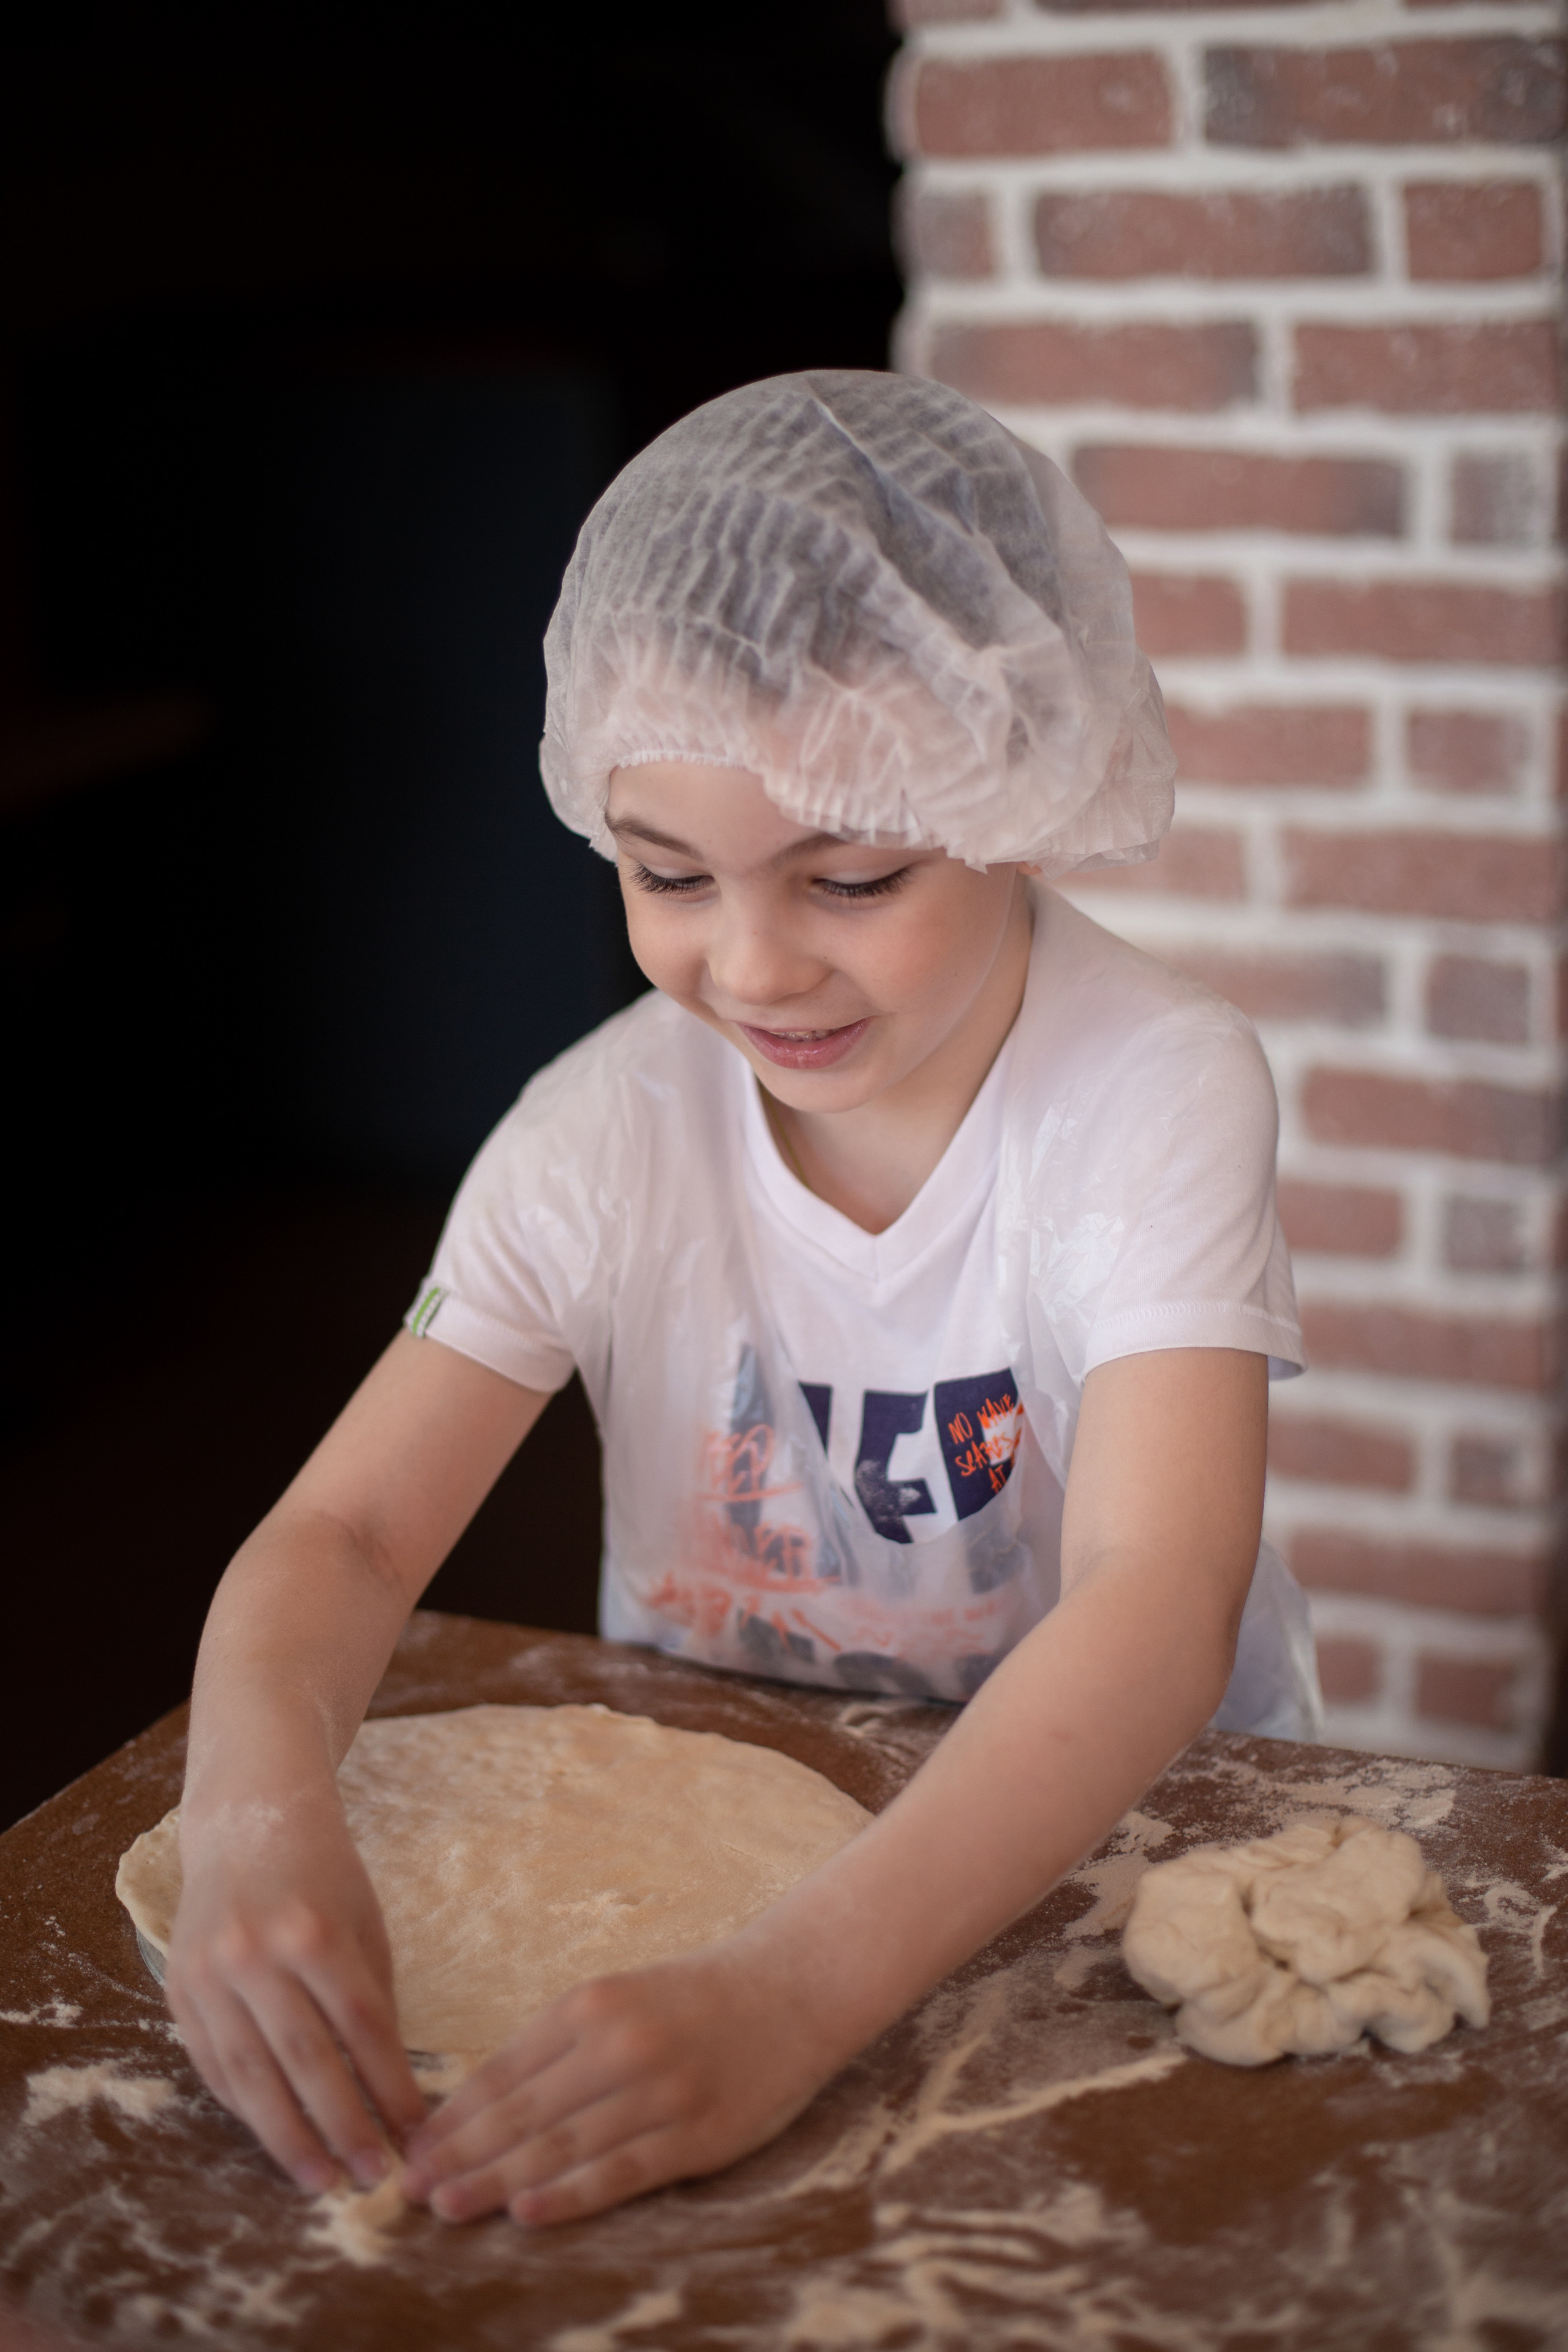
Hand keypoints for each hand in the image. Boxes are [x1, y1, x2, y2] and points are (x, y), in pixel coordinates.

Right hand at [164, 1785, 426, 2193]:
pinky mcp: (179, 1990)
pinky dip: (245, 2108)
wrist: (246, 1822)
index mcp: (314, 1932)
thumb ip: (371, 1998)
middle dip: (343, 2127)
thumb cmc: (323, 1874)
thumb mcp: (364, 1921)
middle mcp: (256, 1955)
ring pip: (251, 2076)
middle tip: (372, 2178)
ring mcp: (210, 1975)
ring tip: (320, 2180)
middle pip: (306, 2062)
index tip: (416, 2133)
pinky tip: (274, 2137)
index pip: (362, 2029)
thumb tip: (388, 2088)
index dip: (391, 2088)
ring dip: (287, 2137)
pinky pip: (214, 2065)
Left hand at [401, 1938, 840, 2226]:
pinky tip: (527, 2213)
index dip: (452, 2115)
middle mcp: (618, 2044)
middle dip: (457, 2154)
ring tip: (445, 2207)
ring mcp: (658, 2091)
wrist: (791, 1990)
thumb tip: (484, 2106)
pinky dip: (570, 2195)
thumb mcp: (619, 1998)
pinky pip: (621, 2172)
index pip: (503, 2069)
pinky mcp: (696, 2134)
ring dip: (495, 2180)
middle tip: (405, 2192)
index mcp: (591, 2005)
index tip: (409, 2150)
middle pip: (521, 2113)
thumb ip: (559, 2046)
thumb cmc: (695, 1999)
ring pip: (561, 2146)